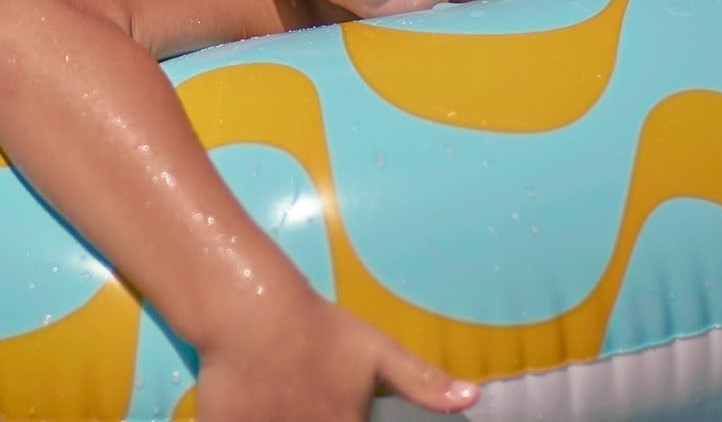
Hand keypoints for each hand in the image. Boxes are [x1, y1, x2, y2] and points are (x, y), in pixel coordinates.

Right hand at [194, 292, 478, 421]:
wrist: (252, 310)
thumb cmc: (319, 329)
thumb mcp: (378, 351)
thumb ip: (424, 381)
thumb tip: (473, 397)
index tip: (342, 412)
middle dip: (314, 419)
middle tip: (310, 399)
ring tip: (286, 401)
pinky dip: (248, 421)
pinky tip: (257, 409)